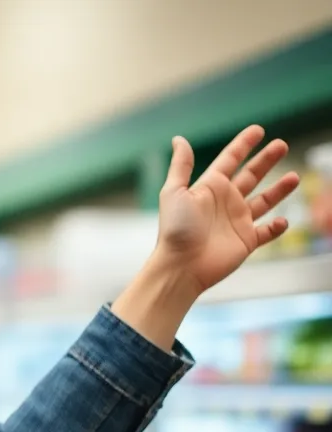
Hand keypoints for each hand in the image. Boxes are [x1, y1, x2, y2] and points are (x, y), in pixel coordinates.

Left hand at [154, 125, 299, 294]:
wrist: (181, 266)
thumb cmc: (176, 229)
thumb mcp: (174, 192)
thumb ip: (181, 166)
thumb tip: (178, 139)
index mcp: (210, 188)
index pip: (230, 160)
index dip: (243, 145)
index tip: (258, 130)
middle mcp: (225, 202)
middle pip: (251, 176)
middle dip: (266, 161)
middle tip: (282, 145)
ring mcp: (237, 221)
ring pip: (264, 201)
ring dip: (279, 190)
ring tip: (294, 177)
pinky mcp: (246, 241)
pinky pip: (267, 232)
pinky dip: (277, 227)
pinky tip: (282, 220)